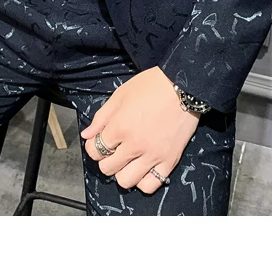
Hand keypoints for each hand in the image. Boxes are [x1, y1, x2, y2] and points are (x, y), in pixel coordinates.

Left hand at [81, 66, 200, 193]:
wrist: (184, 86)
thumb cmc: (151, 86)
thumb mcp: (120, 95)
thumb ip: (101, 117)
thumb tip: (87, 135)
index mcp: (120, 127)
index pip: (95, 150)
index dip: (93, 146)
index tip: (99, 141)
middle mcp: (135, 145)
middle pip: (108, 169)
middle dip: (106, 160)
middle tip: (114, 149)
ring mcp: (153, 156)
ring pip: (126, 181)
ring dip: (122, 172)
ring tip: (128, 160)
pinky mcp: (170, 161)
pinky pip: (151, 185)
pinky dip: (143, 181)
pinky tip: (143, 168)